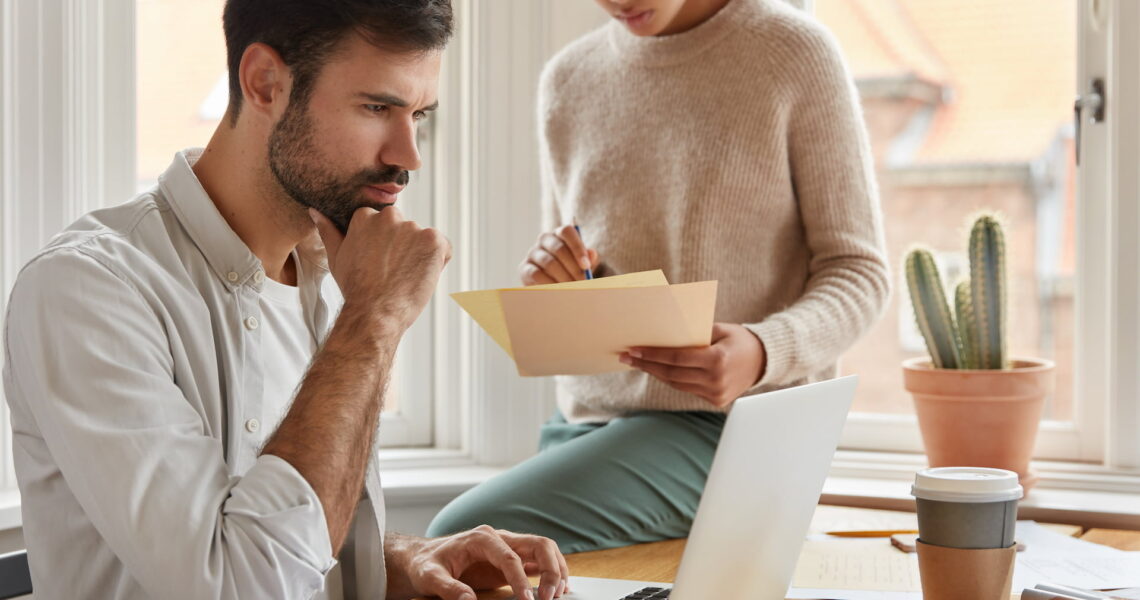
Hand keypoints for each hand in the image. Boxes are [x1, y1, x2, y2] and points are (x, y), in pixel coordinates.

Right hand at [310, 206, 450, 332]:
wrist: (375, 313)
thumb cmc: (356, 289)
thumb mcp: (337, 257)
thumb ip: (329, 231)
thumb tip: (316, 212)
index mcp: (365, 216)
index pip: (384, 224)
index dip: (385, 247)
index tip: (380, 263)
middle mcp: (390, 216)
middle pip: (404, 229)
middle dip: (403, 248)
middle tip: (393, 272)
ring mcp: (413, 228)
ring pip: (424, 240)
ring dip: (420, 256)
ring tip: (405, 278)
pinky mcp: (434, 240)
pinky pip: (443, 248)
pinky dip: (438, 262)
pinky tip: (421, 277)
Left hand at [385, 527, 569, 599]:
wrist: (422, 559)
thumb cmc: (426, 564)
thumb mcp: (429, 577)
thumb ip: (448, 589)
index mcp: (481, 537)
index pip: (510, 556)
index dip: (521, 579)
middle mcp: (499, 538)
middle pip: (537, 544)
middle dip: (551, 569)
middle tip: (551, 597)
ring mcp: (508, 547)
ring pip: (544, 549)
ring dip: (557, 569)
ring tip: (559, 594)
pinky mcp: (511, 559)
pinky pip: (538, 561)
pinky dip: (553, 572)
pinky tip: (558, 588)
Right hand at [519, 225, 599, 284]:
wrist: (551, 285)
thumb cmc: (570, 270)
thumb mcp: (581, 264)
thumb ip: (588, 258)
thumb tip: (592, 254)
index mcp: (559, 233)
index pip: (567, 231)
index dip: (577, 248)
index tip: (586, 266)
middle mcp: (544, 239)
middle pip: (559, 248)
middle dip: (573, 268)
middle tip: (583, 282)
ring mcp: (533, 252)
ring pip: (549, 263)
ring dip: (563, 278)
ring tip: (573, 289)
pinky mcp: (524, 267)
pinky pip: (537, 274)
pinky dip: (550, 284)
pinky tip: (558, 291)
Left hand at [619, 323, 766, 406]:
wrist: (764, 361)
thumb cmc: (738, 339)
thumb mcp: (718, 329)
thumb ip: (693, 334)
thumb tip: (662, 335)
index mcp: (717, 360)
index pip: (676, 359)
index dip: (652, 355)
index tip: (633, 350)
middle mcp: (716, 380)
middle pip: (672, 374)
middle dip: (646, 365)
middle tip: (627, 356)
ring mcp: (716, 394)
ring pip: (676, 384)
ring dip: (655, 373)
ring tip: (638, 363)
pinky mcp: (715, 401)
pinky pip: (686, 389)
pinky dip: (671, 379)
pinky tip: (657, 370)